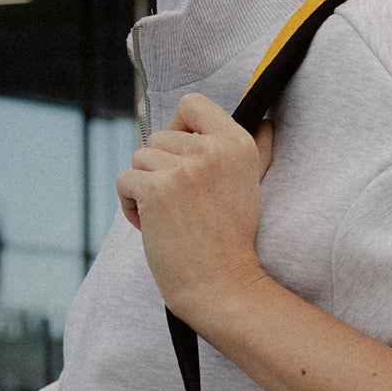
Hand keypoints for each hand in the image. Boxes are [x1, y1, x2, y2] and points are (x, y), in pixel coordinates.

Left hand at [116, 92, 274, 329]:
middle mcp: (212, 150)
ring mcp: (184, 169)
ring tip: (169, 218)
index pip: (192, 104)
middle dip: (160, 169)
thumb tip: (266, 124)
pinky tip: (153, 226)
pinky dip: (130, 205)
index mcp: (237, 143)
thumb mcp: (253, 187)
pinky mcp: (157, 190)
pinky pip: (124, 181)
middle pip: (158, 135)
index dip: (178, 126)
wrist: (223, 286)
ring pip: (139, 158)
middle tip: (182, 205)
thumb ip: (258, 151)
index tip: (182, 154)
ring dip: (145, 189)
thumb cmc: (233, 241)